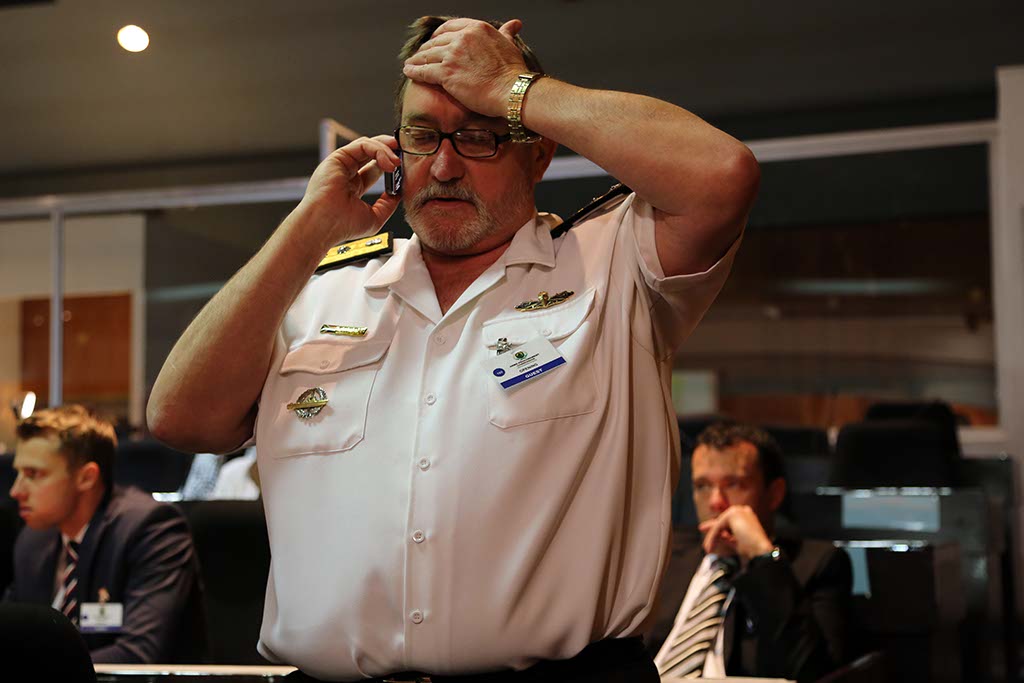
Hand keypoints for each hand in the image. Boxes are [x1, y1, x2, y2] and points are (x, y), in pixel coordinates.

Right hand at [298, 134, 401, 248]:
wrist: (324, 226)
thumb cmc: (342, 226)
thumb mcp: (374, 217)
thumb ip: (387, 204)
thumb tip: (399, 193)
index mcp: (354, 186)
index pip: (376, 168)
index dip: (391, 166)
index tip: (405, 170)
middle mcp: (347, 173)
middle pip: (372, 153)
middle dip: (391, 152)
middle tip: (405, 156)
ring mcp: (342, 164)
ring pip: (368, 146)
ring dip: (386, 150)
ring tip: (397, 162)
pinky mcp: (338, 158)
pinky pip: (362, 145)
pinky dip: (378, 149)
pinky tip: (388, 162)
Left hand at [402, 18, 526, 118]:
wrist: (512, 90)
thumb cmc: (513, 72)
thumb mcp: (510, 45)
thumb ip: (507, 33)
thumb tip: (514, 24)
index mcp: (477, 28)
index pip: (451, 27)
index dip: (439, 34)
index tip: (435, 40)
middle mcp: (462, 37)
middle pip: (436, 41)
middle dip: (427, 48)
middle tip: (421, 55)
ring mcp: (452, 55)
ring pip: (428, 55)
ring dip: (417, 60)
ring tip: (411, 64)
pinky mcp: (446, 73)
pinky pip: (424, 71)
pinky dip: (414, 71)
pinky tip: (408, 72)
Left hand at [699, 506, 774, 561]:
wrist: (760, 552)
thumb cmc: (752, 551)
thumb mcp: (737, 542)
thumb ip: (727, 537)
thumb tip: (718, 535)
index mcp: (748, 518)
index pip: (729, 521)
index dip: (718, 527)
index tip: (706, 529)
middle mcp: (744, 511)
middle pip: (723, 520)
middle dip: (712, 526)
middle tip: (701, 528)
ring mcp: (739, 511)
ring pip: (720, 524)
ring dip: (713, 537)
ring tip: (708, 549)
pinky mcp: (733, 513)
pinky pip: (718, 526)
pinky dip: (713, 537)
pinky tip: (710, 546)